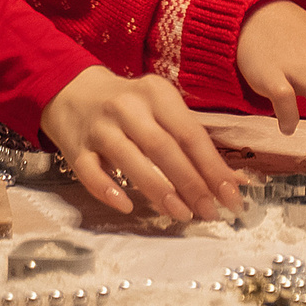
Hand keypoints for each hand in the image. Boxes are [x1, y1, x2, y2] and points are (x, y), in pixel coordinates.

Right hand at [39, 66, 242, 221]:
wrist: (72, 91)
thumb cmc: (129, 106)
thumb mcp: (161, 110)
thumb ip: (193, 142)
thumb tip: (234, 180)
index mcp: (156, 93)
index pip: (190, 133)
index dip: (212, 167)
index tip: (231, 195)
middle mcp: (127, 107)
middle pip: (163, 147)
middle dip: (190, 183)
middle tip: (209, 211)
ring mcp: (99, 127)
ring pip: (130, 159)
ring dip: (159, 190)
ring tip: (182, 214)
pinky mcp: (75, 147)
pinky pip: (91, 172)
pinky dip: (109, 190)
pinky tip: (128, 206)